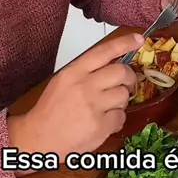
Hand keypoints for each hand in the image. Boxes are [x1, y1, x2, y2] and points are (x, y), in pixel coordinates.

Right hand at [7, 33, 141, 164]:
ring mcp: (94, 106)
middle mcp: (85, 86)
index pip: (104, 51)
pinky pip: (121, 117)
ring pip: (124, 95)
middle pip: (121, 72)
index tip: (138, 39)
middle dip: (129, 77)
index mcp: (74, 72)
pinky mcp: (101, 126)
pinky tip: (104, 122)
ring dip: (120, 101)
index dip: (124, 43)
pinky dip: (117, 119)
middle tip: (126, 84)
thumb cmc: (51, 109)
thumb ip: (86, 71)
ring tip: (107, 107)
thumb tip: (113, 63)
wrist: (39, 138)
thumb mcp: (63, 81)